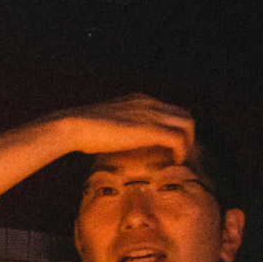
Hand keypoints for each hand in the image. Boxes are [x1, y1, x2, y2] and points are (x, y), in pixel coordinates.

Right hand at [45, 94, 193, 163]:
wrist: (74, 126)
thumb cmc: (84, 129)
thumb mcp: (109, 123)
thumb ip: (122, 127)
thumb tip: (122, 142)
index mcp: (140, 100)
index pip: (171, 110)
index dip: (175, 128)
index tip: (171, 146)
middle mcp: (150, 103)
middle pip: (184, 115)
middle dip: (187, 135)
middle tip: (180, 153)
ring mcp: (151, 114)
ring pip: (187, 124)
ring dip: (188, 143)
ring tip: (179, 158)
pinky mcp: (149, 129)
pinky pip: (178, 139)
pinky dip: (181, 151)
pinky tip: (174, 162)